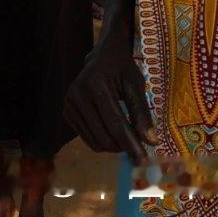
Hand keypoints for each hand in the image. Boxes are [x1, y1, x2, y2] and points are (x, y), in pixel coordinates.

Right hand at [64, 32, 154, 161]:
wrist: (101, 57)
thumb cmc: (122, 68)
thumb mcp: (135, 84)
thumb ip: (141, 112)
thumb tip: (151, 141)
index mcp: (96, 84)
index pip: (115, 123)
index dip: (130, 144)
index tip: (143, 160)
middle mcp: (78, 95)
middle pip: (104, 135)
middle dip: (123, 147)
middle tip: (138, 148)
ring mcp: (69, 104)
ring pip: (94, 141)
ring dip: (114, 146)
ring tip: (127, 139)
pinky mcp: (67, 112)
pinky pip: (86, 138)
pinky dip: (102, 141)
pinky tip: (113, 133)